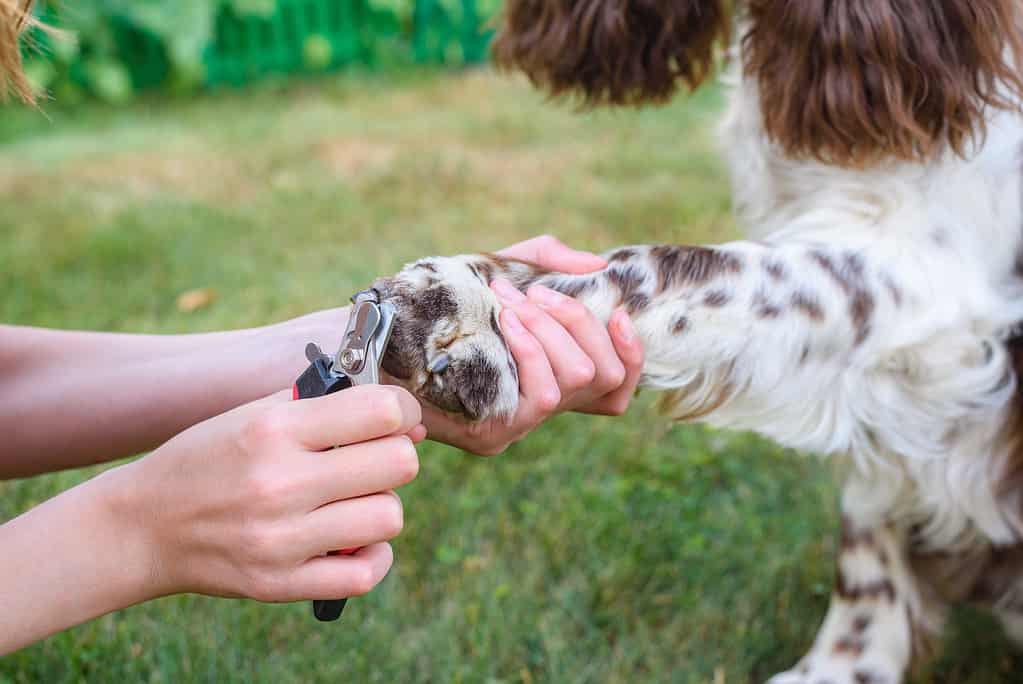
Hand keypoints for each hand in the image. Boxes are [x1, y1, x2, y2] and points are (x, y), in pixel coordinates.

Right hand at [116, 385, 423, 602]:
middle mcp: (279, 483)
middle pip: (398, 464)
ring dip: (381, 506)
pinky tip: (352, 540)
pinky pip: (365, 574)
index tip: (398, 417)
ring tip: (353, 500)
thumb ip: (325, 404)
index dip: (403, 410)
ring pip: (389, 517)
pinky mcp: (279, 584)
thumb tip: (404, 417)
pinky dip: (371, 556)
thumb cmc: (207, 459)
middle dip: (397, 455)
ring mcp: (280, 539)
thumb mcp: (253, 413)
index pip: (380, 412)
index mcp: (274, 429)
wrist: (143, 526)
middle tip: (374, 459)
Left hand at [423, 235, 643, 454]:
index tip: (618, 312)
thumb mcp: (499, 270)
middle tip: (534, 293)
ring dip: (551, 329)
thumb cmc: (442, 302)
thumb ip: (547, 261)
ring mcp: (521, 424)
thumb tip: (599, 266)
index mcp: (547, 378)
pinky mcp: (496, 433)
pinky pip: (542, 395)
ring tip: (513, 302)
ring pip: (578, 378)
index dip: (632, 355)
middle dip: (578, 322)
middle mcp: (541, 407)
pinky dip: (532, 348)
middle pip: (604, 376)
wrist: (377, 332)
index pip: (616, 390)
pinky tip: (505, 321)